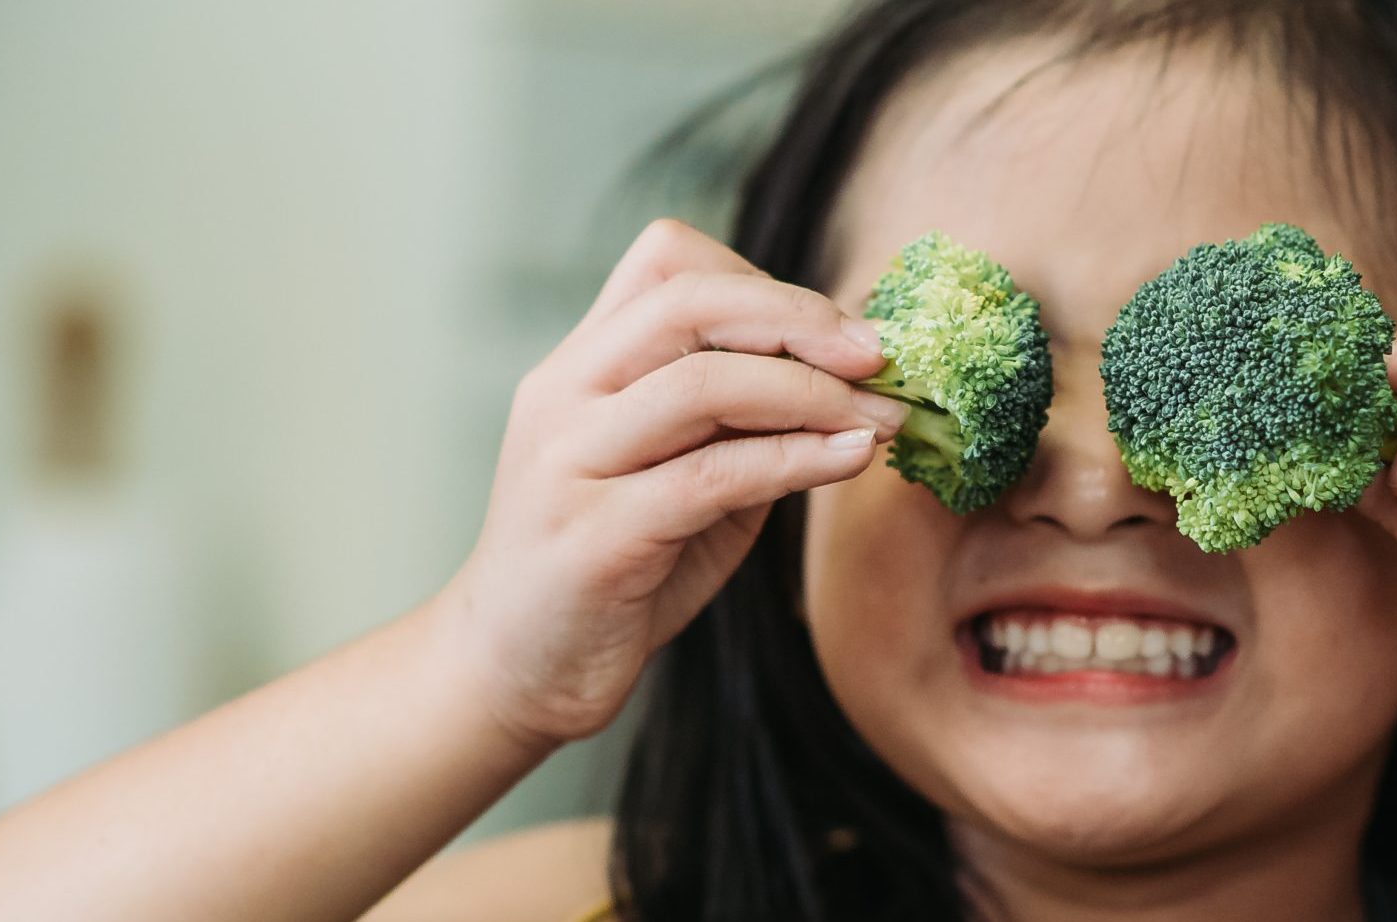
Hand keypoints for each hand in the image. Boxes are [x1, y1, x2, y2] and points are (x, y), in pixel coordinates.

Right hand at [442, 219, 902, 747]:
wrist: (516, 671)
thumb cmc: (612, 569)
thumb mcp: (679, 475)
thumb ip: (741, 422)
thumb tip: (854, 378)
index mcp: (579, 365)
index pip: (667, 261)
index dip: (764, 282)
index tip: (840, 330)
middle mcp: (562, 396)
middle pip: (687, 302)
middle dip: (799, 319)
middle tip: (878, 358)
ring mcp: (567, 462)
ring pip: (702, 383)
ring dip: (811, 393)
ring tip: (880, 419)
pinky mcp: (593, 538)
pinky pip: (711, 476)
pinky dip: (796, 458)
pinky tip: (848, 460)